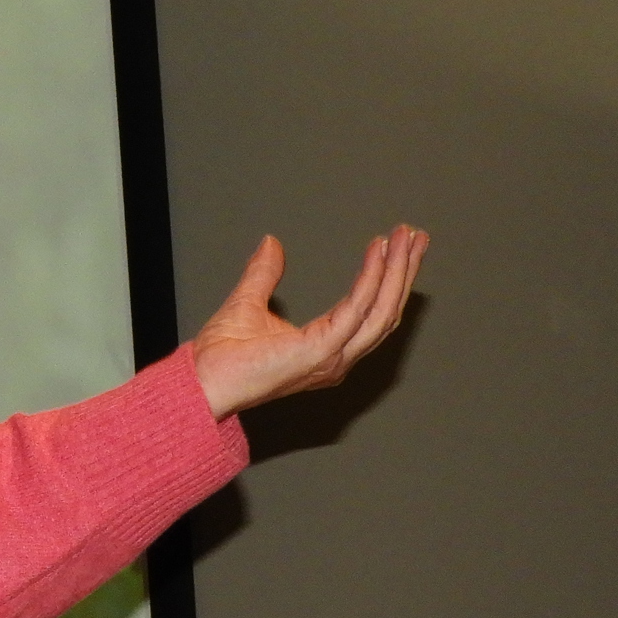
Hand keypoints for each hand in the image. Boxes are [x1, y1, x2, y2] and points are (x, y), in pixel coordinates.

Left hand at [192, 225, 428, 418]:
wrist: (201, 381)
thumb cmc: (221, 357)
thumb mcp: (248, 303)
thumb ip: (264, 274)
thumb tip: (271, 244)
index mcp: (326, 349)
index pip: (370, 311)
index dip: (387, 278)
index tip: (396, 245)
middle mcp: (337, 357)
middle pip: (386, 310)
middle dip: (404, 271)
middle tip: (416, 236)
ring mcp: (332, 357)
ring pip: (381, 310)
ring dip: (397, 271)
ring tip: (406, 238)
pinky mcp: (321, 351)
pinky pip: (356, 310)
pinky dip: (370, 279)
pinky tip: (378, 253)